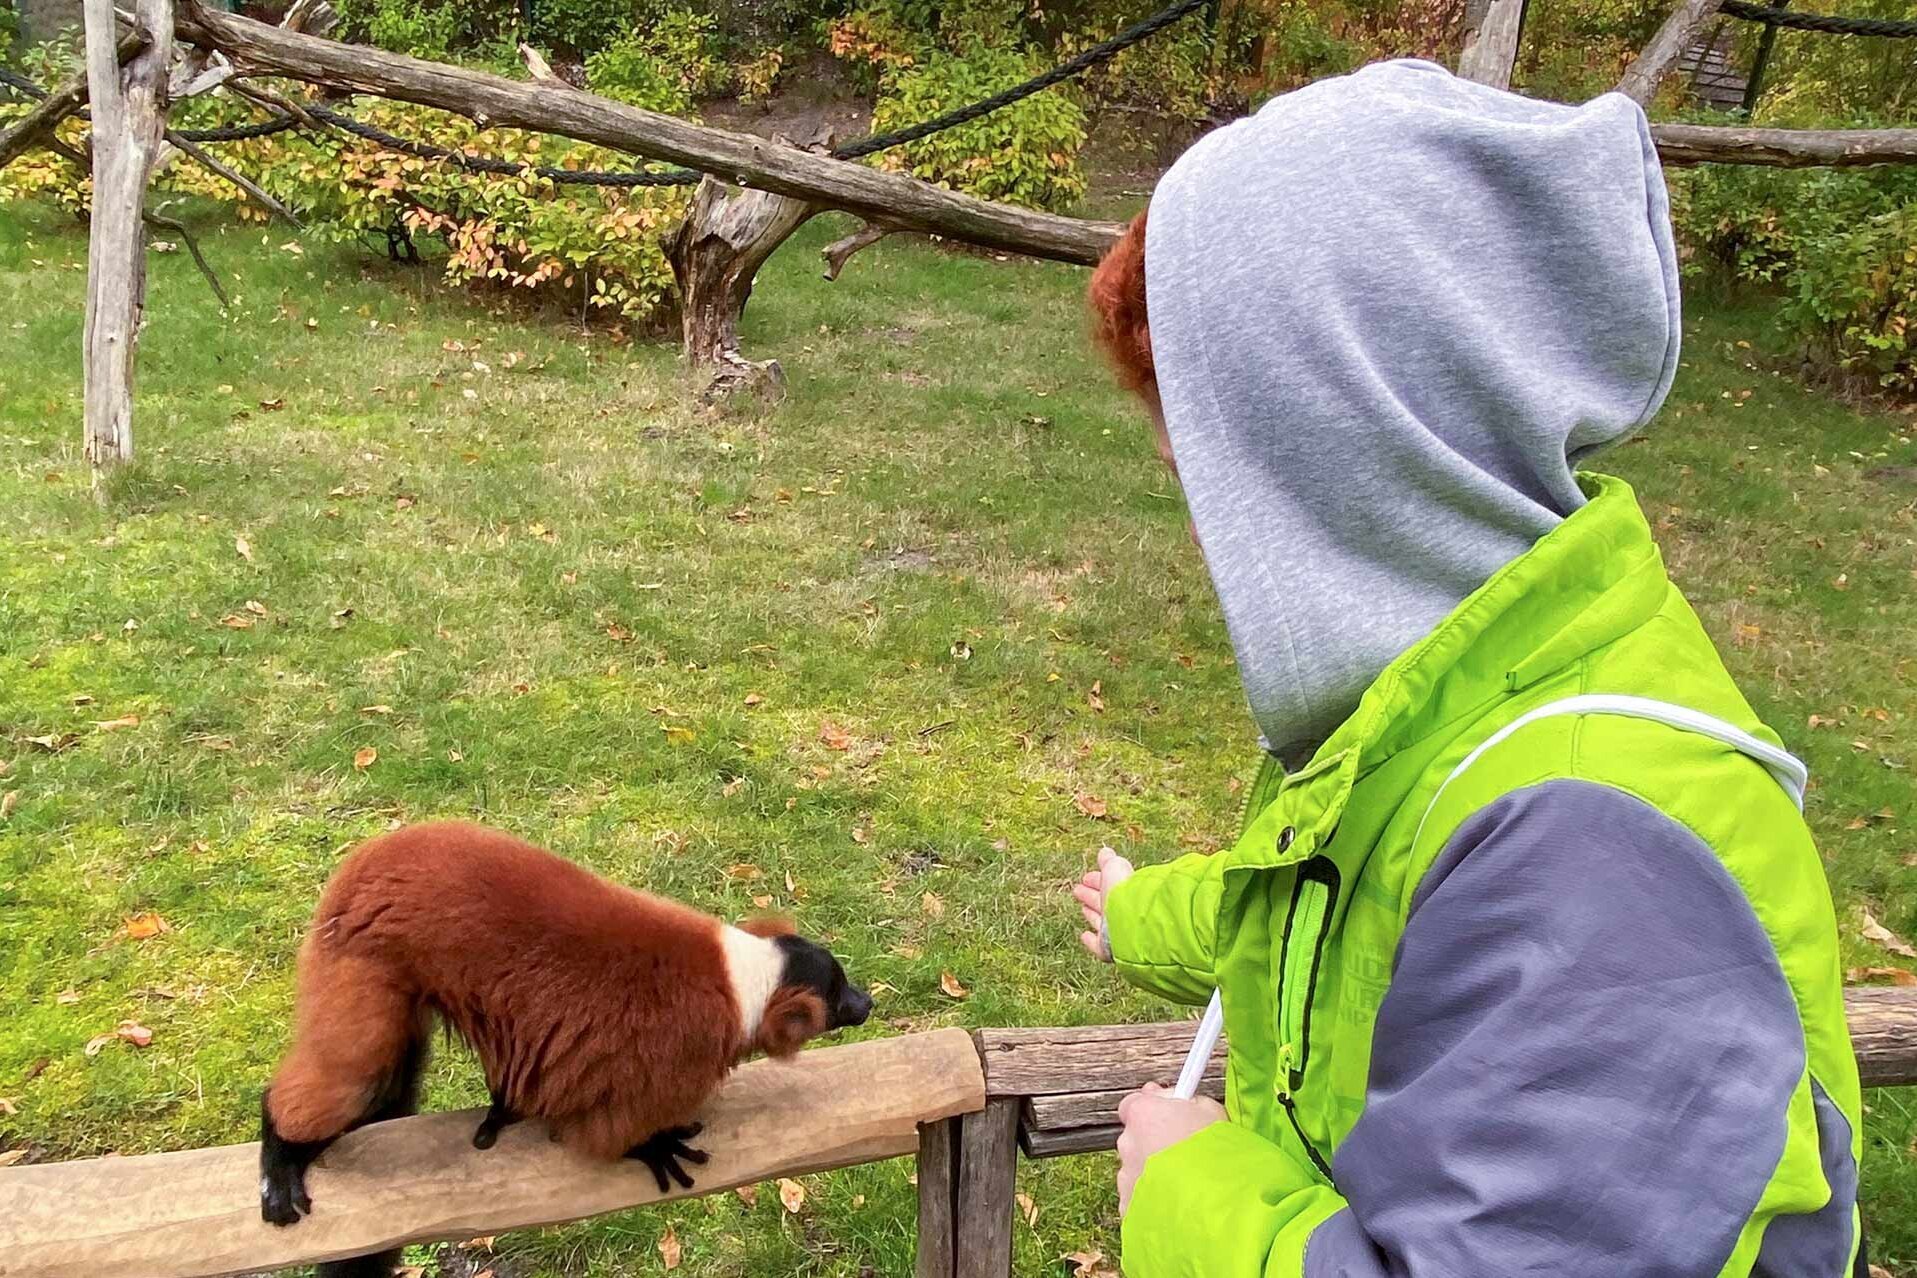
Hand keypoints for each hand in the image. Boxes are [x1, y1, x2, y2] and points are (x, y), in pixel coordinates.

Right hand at [1072, 846, 1133, 960]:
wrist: (1132, 921)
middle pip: (1103, 902)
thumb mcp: (1115, 868)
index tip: (1086, 877)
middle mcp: (1121, 912)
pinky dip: (1090, 940)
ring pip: (1100, 920)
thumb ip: (1109, 861)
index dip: (1097, 879)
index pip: (1109, 884)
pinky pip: (1098, 944)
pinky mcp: (1108, 949)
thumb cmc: (1125, 893)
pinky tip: (1084, 935)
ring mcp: (1114, 931)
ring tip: (1082, 906)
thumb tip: (1105, 850)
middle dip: (1091, 894)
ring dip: (1091, 913)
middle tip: (1078, 889)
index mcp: (1124, 892)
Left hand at [1115, 1082, 1226, 1215]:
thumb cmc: (1216, 1152)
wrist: (1215, 1204)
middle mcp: (1127, 1144)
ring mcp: (1126, 1178)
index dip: (1151, 1110)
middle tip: (1183, 1153)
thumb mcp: (1211, 1111)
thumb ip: (1188, 1102)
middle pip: (1135, 1139)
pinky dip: (1153, 1201)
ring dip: (1154, 1174)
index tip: (1168, 1116)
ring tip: (1186, 1184)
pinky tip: (1178, 1204)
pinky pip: (1138, 1199)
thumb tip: (1179, 1103)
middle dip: (1154, 1144)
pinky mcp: (1129, 1208)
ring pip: (1137, 1171)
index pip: (1132, 1105)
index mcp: (1143, 1114)